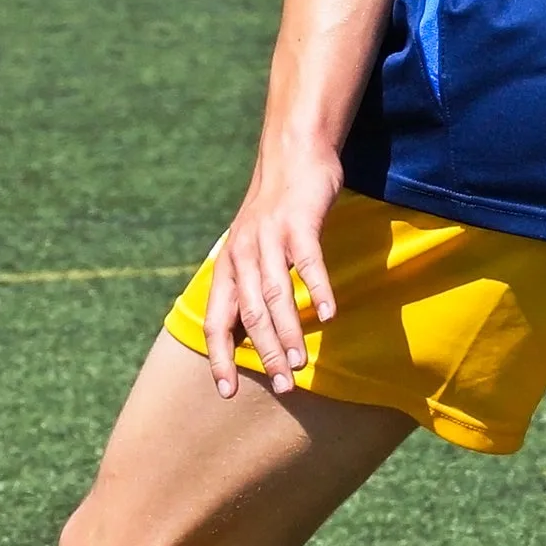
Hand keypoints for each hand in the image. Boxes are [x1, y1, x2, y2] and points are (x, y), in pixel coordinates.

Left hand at [204, 137, 342, 396]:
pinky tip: (328, 317)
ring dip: (288, 332)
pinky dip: (317, 289)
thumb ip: (250, 290)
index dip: (219, 358)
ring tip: (300, 364)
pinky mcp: (298, 221)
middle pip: (249, 314)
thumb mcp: (252, 251)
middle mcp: (242, 254)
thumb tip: (254, 337)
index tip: (227, 392)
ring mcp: (269, 237)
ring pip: (275, 293)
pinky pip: (308, 262)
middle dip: (264, 355)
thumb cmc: (275, 212)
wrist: (292, 153)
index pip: (217, 321)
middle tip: (284, 388)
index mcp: (228, 268)